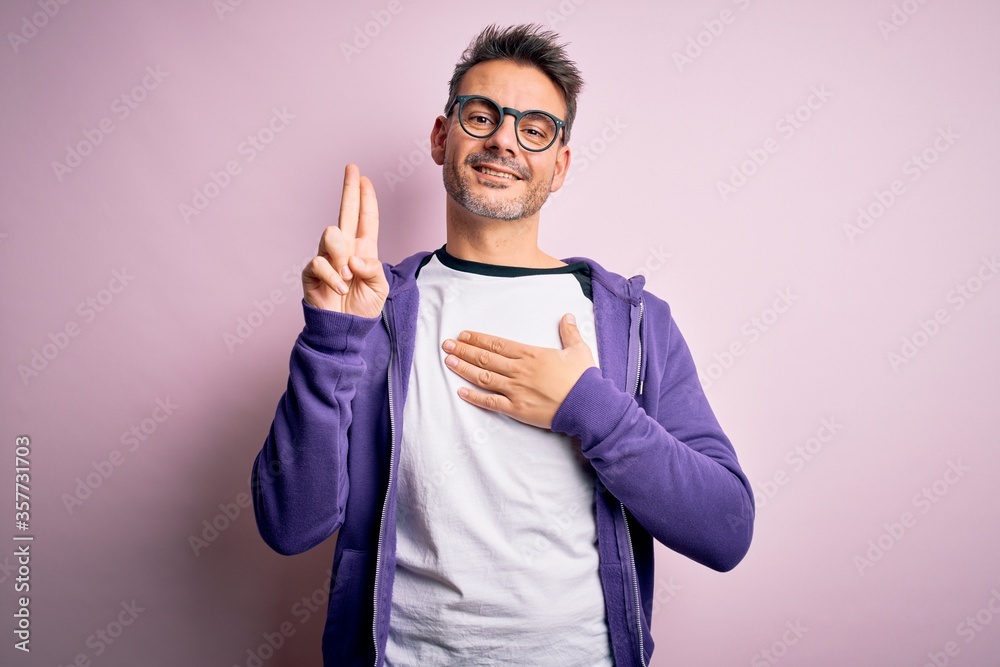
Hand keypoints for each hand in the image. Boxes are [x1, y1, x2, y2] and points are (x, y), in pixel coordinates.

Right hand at [302, 163, 388, 316]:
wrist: (344, 329)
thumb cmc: (362, 308)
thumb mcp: (379, 289)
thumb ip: (374, 270)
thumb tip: (354, 258)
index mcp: (363, 250)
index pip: (366, 219)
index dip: (366, 199)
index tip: (364, 179)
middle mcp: (344, 249)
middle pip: (346, 212)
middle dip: (349, 189)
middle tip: (351, 168)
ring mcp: (327, 258)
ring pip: (331, 235)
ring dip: (341, 255)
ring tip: (347, 277)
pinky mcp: (312, 271)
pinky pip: (320, 262)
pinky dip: (333, 276)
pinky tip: (339, 287)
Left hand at [441, 314, 596, 429]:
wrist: (588, 405)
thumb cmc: (583, 379)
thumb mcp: (579, 350)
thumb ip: (569, 332)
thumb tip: (567, 315)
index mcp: (531, 354)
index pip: (498, 344)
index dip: (479, 339)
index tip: (464, 335)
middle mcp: (519, 370)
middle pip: (486, 358)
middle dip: (464, 350)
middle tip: (447, 345)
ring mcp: (516, 390)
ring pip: (484, 377)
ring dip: (465, 369)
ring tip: (449, 361)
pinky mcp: (517, 409)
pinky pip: (491, 402)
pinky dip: (474, 397)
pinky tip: (461, 391)